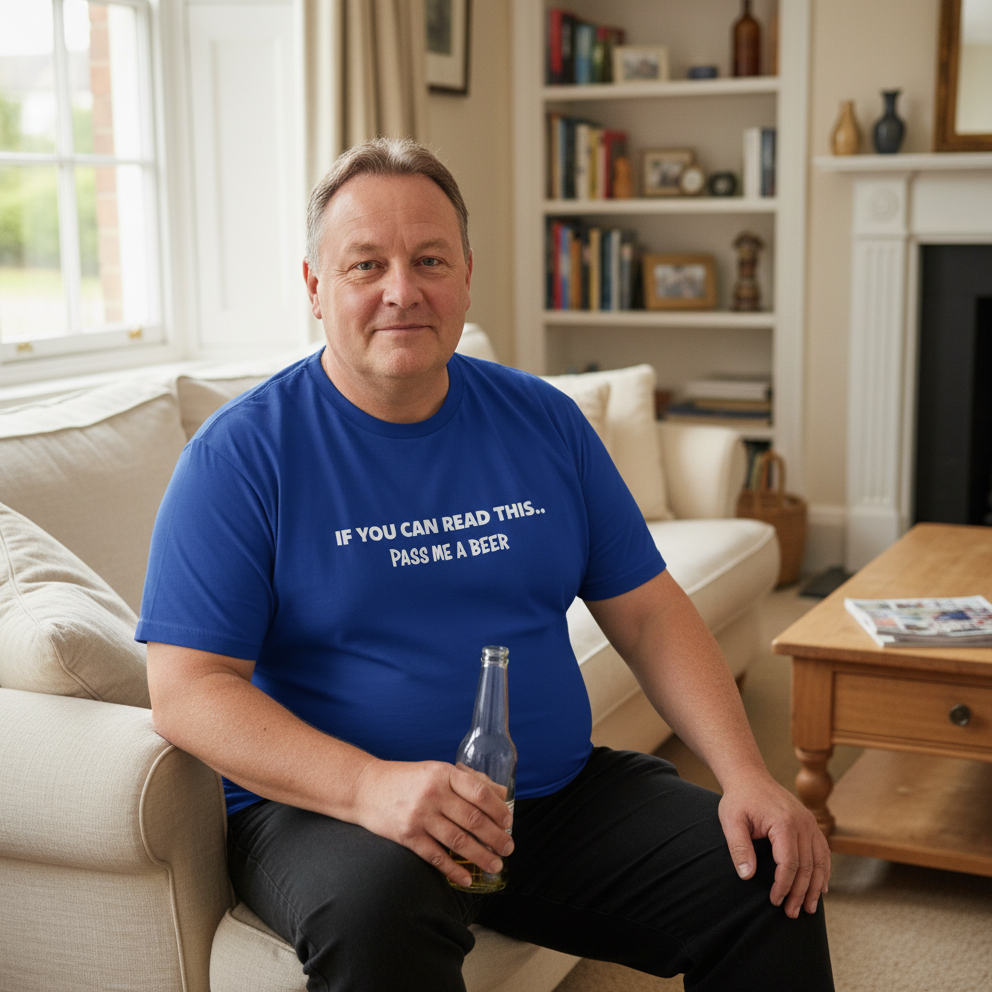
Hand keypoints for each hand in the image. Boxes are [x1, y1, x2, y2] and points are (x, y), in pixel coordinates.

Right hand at [351, 759, 513, 887]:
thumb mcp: (437, 770)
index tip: (509, 823)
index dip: (498, 810)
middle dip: (495, 837)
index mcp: (443, 773)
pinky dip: (453, 870)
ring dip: (480, 856)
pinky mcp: (407, 836)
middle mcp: (433, 793)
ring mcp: (419, 815)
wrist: (365, 788)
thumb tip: (501, 794)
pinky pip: (435, 856)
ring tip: (495, 864)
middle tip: (509, 848)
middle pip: (473, 819)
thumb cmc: (407, 779)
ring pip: (458, 840)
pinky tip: (465, 878)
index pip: (479, 792)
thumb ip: (468, 780)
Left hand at [718, 773, 830, 918]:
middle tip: (792, 913)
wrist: (749, 776)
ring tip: (809, 908)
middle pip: (807, 866)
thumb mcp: (731, 821)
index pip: (789, 864)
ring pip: (820, 861)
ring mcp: (810, 822)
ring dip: (815, 887)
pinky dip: (824, 871)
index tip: (775, 901)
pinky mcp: (811, 823)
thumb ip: (738, 848)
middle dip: (800, 893)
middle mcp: (803, 823)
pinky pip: (823, 851)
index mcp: (783, 823)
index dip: (783, 886)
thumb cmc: (739, 799)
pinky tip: (821, 888)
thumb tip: (746, 876)